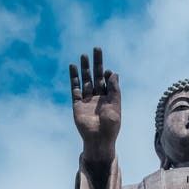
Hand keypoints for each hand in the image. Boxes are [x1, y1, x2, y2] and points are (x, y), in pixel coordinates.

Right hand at [69, 47, 120, 164]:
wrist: (98, 140)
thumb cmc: (111, 126)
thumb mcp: (115, 106)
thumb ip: (115, 89)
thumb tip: (114, 73)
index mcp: (109, 98)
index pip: (108, 81)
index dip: (108, 74)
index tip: (107, 71)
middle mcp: (98, 97)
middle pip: (96, 76)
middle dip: (96, 63)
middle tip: (96, 48)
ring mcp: (87, 99)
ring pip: (85, 80)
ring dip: (85, 68)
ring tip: (83, 55)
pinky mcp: (77, 103)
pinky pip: (75, 88)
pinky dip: (73, 78)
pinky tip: (72, 67)